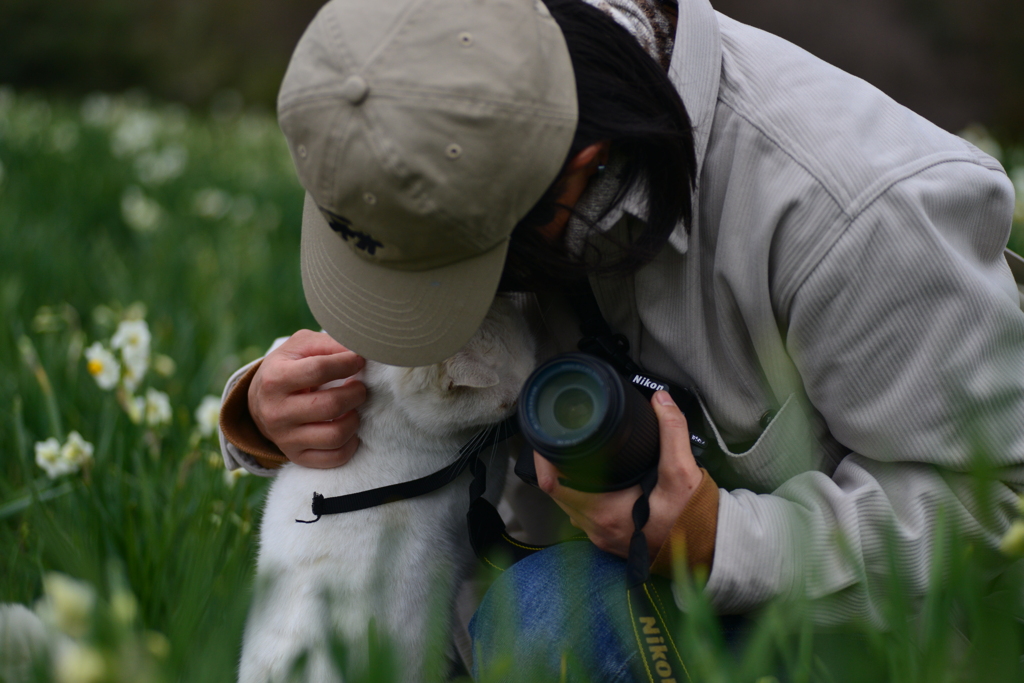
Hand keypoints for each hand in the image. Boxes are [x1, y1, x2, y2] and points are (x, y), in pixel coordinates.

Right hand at [248, 330, 366, 467]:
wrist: (260, 401)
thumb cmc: (289, 367)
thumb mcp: (300, 346)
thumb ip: (328, 344)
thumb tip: (360, 350)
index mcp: (275, 378)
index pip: (320, 369)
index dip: (347, 363)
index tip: (359, 360)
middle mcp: (276, 411)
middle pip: (331, 405)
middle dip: (356, 393)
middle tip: (360, 387)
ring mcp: (285, 438)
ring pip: (335, 435)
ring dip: (354, 420)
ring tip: (354, 408)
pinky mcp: (296, 456)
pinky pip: (334, 458)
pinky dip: (350, 445)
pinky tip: (349, 430)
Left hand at [535, 390, 702, 558]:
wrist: (711, 552)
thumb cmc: (694, 520)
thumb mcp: (684, 472)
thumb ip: (672, 432)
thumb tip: (660, 400)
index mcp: (605, 513)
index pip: (554, 484)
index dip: (544, 458)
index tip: (546, 436)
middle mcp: (597, 528)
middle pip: (558, 492)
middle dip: (556, 464)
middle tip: (560, 437)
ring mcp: (602, 536)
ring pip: (570, 503)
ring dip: (569, 480)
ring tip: (573, 452)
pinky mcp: (611, 539)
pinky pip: (585, 513)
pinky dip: (584, 493)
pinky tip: (593, 476)